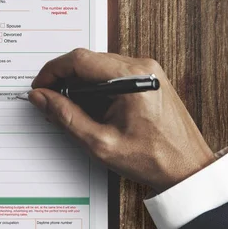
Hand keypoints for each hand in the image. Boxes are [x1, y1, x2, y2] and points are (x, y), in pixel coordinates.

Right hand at [29, 48, 214, 191]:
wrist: (188, 169)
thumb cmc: (152, 160)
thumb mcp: (99, 143)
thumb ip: (65, 116)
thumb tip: (41, 97)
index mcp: (131, 77)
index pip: (79, 59)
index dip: (52, 72)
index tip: (39, 88)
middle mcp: (142, 67)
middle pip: (88, 60)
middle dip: (64, 79)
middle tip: (50, 103)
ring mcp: (148, 71)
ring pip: (99, 67)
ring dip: (79, 84)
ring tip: (70, 111)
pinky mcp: (149, 80)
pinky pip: (112, 74)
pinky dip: (95, 88)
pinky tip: (90, 109)